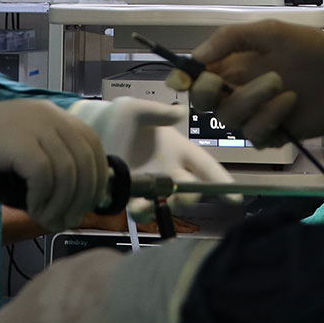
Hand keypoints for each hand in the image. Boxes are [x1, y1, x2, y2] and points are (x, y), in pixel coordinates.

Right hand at [0, 99, 105, 230]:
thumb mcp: (25, 152)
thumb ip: (53, 163)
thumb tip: (83, 198)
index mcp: (54, 116)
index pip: (93, 146)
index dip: (96, 179)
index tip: (86, 205)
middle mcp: (49, 115)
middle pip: (85, 161)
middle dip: (81, 198)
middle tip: (65, 222)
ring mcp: (33, 125)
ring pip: (68, 172)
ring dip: (60, 204)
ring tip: (45, 220)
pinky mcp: (17, 141)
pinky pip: (45, 175)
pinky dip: (43, 198)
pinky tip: (33, 210)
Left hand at [67, 99, 235, 201]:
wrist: (87, 132)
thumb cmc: (115, 117)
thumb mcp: (135, 109)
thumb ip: (157, 112)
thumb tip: (180, 112)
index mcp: (176, 148)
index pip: (205, 165)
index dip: (221, 180)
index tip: (236, 197)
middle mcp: (167, 170)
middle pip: (191, 190)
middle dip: (191, 195)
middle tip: (182, 192)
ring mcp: (150, 185)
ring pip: (169, 204)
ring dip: (166, 206)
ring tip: (152, 202)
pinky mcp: (131, 195)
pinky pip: (143, 211)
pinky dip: (143, 212)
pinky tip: (136, 206)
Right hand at [169, 24, 323, 144]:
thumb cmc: (312, 48)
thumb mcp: (269, 32)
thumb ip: (229, 39)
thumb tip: (195, 57)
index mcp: (233, 65)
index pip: (196, 77)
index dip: (182, 80)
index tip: (179, 81)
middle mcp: (238, 91)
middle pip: (205, 103)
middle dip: (210, 93)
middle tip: (225, 82)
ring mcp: (255, 114)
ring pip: (229, 119)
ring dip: (251, 99)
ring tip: (280, 82)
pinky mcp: (273, 134)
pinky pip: (255, 133)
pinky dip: (270, 116)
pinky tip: (290, 101)